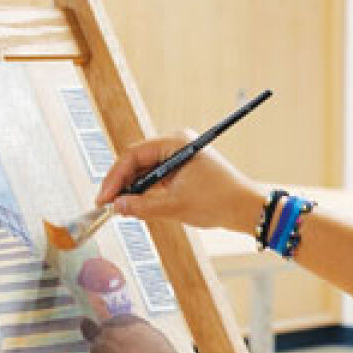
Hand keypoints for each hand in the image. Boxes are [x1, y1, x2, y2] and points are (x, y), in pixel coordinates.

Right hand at [95, 131, 264, 233]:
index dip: (115, 177)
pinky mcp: (182, 170)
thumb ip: (142, 206)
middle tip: (108, 205)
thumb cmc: (220, 201)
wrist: (248, 209)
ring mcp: (179, 157)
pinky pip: (156, 178)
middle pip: (137, 161)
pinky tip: (136, 206)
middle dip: (121, 184)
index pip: (133, 155)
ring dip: (133, 189)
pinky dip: (145, 192)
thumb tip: (117, 207)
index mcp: (176, 143)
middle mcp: (176, 145)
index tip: (104, 197)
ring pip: (145, 171)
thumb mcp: (175, 206)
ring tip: (120, 208)